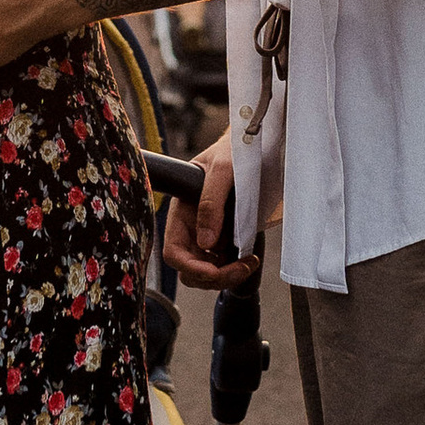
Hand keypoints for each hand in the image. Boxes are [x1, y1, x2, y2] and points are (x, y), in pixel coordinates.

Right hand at [160, 133, 256, 289]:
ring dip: (227, 276)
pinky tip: (249, 257)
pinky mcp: (224, 239)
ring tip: (249, 261)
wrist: (250, 147)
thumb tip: (207, 243)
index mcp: (181, 214)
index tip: (215, 270)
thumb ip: (211, 202)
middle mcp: (191, 229)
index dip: (192, 268)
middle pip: (191, 271)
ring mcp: (207, 237)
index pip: (174, 254)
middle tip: (243, 267)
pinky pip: (224, 265)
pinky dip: (235, 269)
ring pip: (207, 273)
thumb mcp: (222, 170)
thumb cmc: (231, 152)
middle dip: (215, 277)